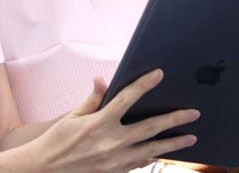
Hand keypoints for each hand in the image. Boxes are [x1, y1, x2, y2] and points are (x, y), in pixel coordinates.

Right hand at [28, 69, 199, 172]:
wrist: (45, 171)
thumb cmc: (57, 141)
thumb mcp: (72, 117)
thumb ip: (93, 99)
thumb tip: (103, 80)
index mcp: (98, 123)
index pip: (127, 99)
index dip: (144, 85)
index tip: (159, 74)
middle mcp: (111, 143)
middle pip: (150, 128)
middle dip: (174, 119)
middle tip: (193, 113)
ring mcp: (116, 161)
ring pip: (152, 150)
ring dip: (173, 143)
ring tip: (191, 137)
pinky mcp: (116, 172)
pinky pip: (141, 163)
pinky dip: (155, 156)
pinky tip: (165, 151)